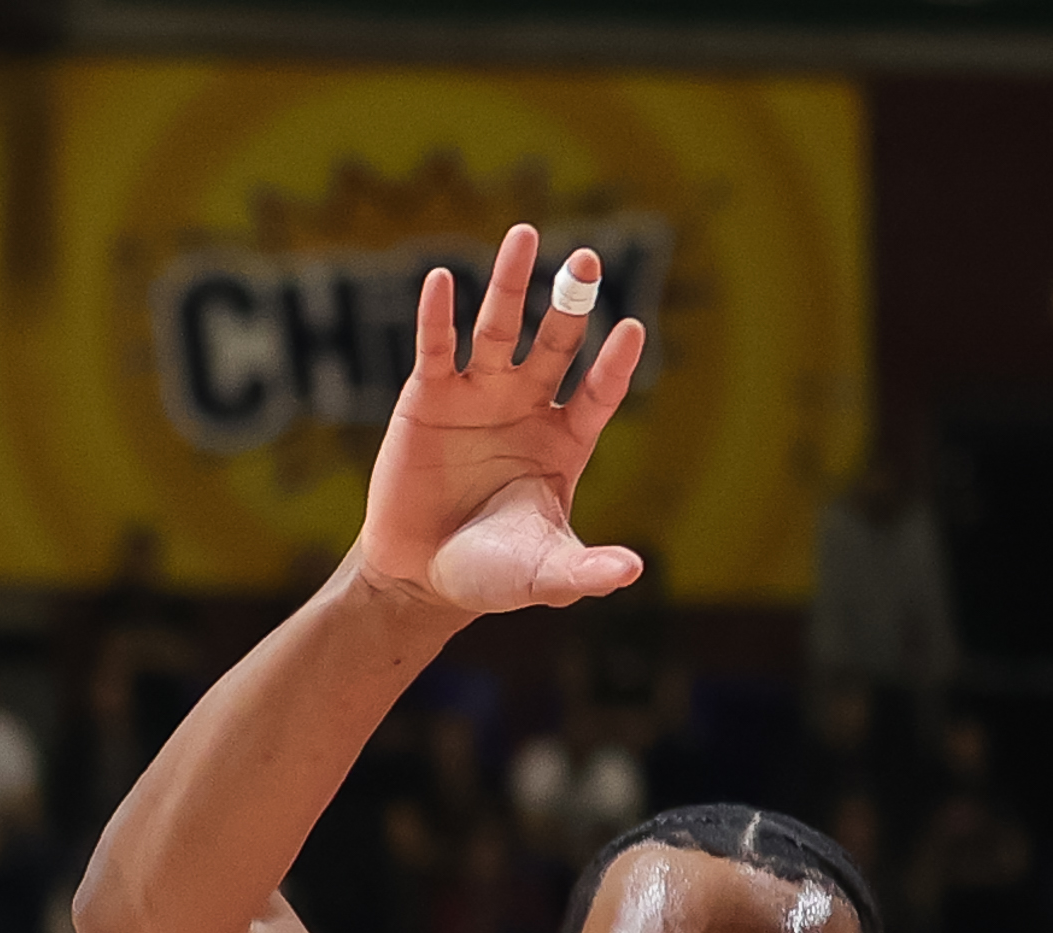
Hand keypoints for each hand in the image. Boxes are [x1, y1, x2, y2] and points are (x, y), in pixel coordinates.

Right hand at [351, 227, 646, 622]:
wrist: (420, 577)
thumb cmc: (490, 575)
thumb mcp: (544, 576)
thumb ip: (585, 572)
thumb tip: (632, 574)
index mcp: (565, 441)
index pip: (599, 392)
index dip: (614, 364)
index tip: (631, 330)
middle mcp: (527, 406)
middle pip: (555, 344)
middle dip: (571, 304)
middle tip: (589, 261)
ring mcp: (478, 396)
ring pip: (499, 329)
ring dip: (511, 284)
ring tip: (525, 235)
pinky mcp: (428, 398)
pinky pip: (435, 348)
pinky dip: (437, 315)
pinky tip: (444, 279)